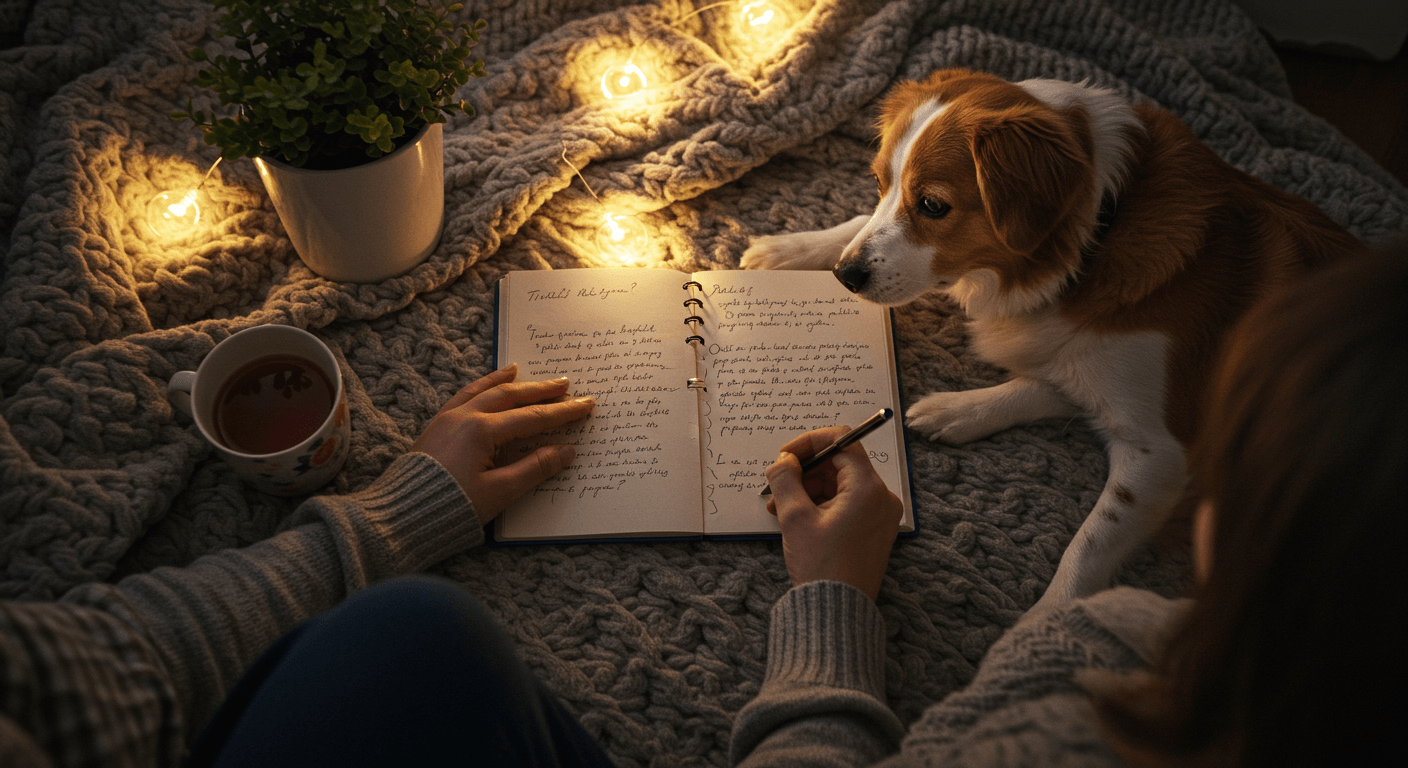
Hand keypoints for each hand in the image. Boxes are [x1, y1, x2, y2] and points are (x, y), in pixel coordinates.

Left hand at [411, 364, 593, 524]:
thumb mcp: (500, 492)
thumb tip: (567, 451)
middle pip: (510, 396)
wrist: (401, 516)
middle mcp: (465, 417)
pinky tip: (484, 386)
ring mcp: (447, 418)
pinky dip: (478, 387)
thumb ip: (535, 469)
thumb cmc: (452, 507)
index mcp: (482, 431)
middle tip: (564, 383)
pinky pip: (462, 397)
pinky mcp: (436, 427)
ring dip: (506, 381)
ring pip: (483, 390)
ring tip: (520, 369)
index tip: (585, 404)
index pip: (532, 417)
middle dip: (540, 390)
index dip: (562, 412)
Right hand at [764, 426, 902, 600]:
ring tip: (778, 509)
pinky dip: (820, 505)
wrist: (837, 612)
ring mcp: (880, 515)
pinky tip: (794, 519)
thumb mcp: (795, 518)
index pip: (842, 442)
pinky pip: (845, 504)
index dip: (809, 443)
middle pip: (840, 464)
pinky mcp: (873, 530)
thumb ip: (786, 480)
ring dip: (808, 490)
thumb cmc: (821, 566)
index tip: (785, 456)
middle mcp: (881, 498)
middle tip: (777, 485)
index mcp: (868, 489)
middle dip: (805, 471)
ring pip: (839, 485)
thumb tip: (783, 461)